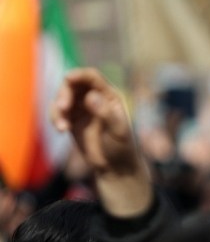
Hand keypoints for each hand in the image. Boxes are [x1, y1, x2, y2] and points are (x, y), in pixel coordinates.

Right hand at [50, 68, 151, 216]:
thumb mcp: (118, 130)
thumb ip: (105, 113)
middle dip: (64, 94)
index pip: (92, 77)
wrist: (114, 166)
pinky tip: (61, 130)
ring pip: (62, 98)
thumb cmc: (121, 147)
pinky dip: (55, 118)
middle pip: (73, 85)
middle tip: (62, 108)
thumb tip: (91, 96)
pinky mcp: (72, 120)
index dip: (79, 74)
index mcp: (109, 96)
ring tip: (62, 127)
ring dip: (57, 109)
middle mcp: (94, 98)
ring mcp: (82, 108)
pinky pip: (58, 112)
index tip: (68, 78)